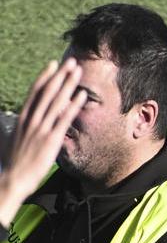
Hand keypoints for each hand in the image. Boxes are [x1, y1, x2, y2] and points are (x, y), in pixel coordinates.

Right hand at [2, 58, 85, 226]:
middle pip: (47, 93)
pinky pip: (64, 119)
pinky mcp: (50, 140)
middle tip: (72, 62)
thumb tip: (8, 117)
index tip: (53, 65)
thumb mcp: (11, 138)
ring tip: (78, 72)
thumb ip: (13, 126)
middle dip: (60, 76)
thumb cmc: (13, 161)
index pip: (34, 92)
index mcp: (22, 118)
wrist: (13, 179)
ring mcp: (40, 129)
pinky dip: (72, 106)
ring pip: (56, 102)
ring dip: (68, 85)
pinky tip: (81, 96)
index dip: (45, 77)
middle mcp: (31, 120)